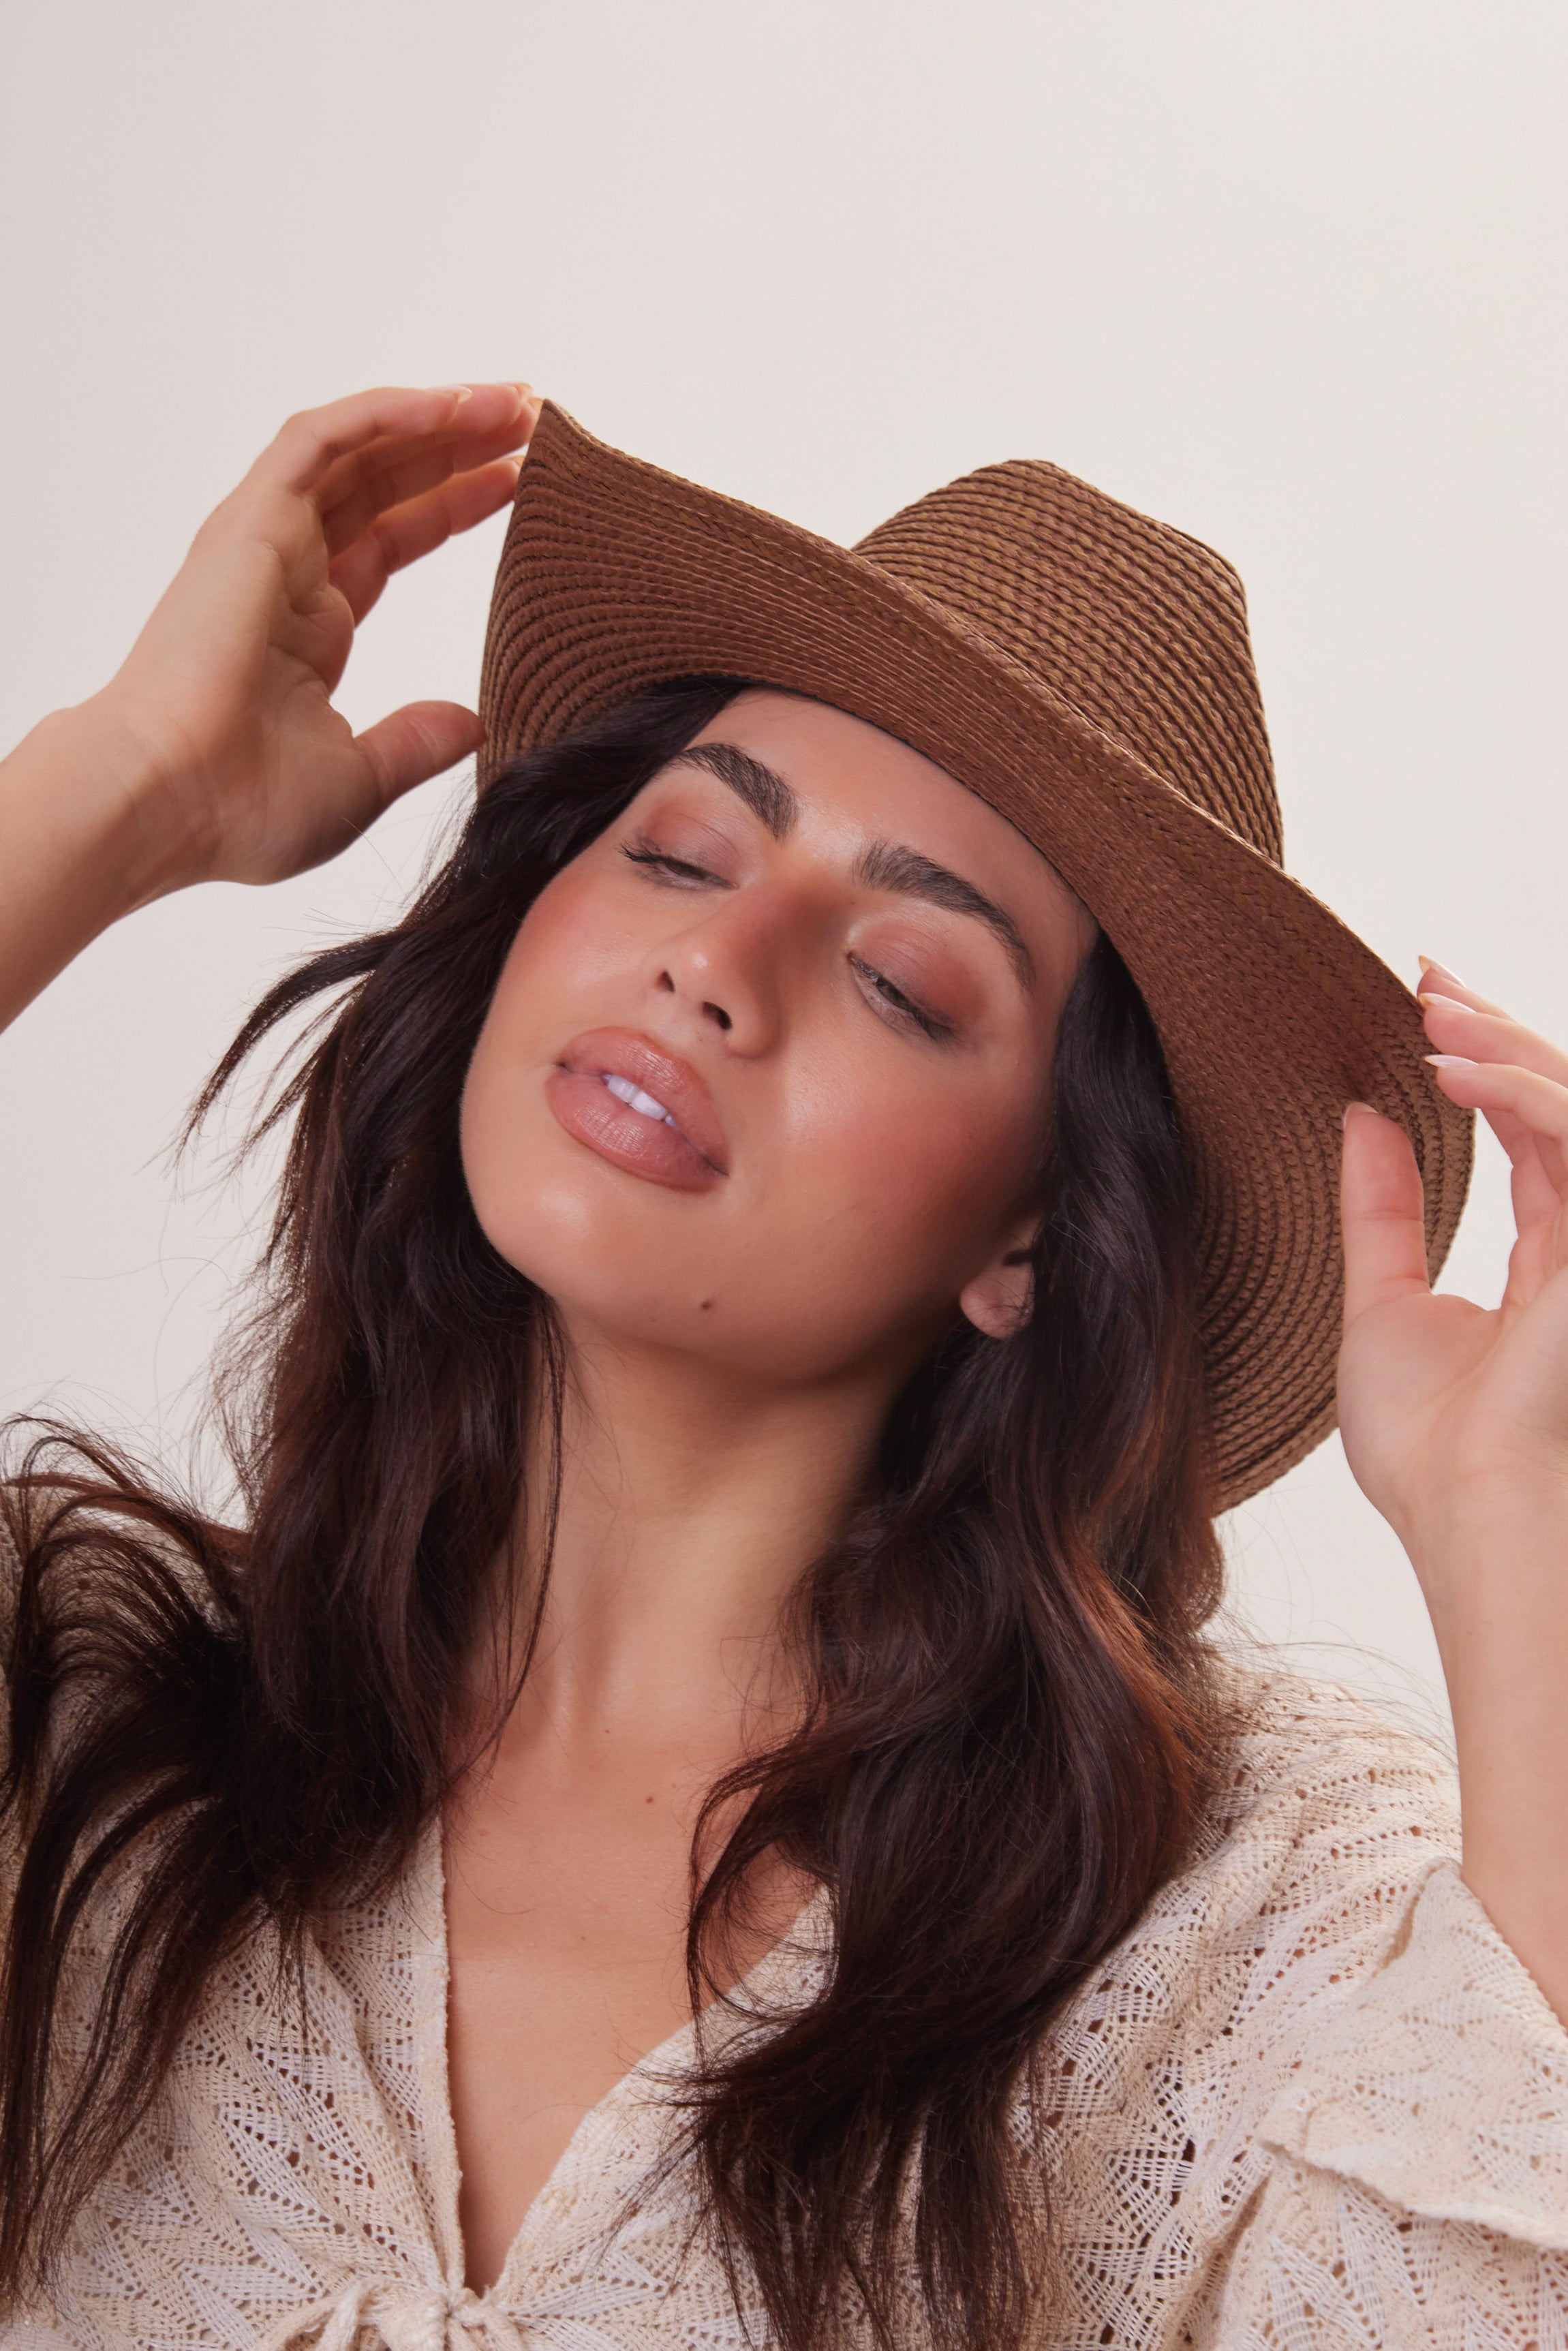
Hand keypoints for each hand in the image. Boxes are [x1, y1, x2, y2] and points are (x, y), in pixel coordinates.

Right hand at [88, 381, 538, 894]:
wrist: (172, 801)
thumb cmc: (244, 808)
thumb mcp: (361, 779)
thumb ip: (417, 743)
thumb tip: (476, 723)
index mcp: (308, 631)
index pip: (390, 541)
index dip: (451, 506)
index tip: (519, 482)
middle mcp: (286, 576)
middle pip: (381, 484)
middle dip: (455, 447)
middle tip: (531, 418)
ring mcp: (265, 543)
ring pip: (358, 450)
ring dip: (436, 419)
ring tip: (513, 400)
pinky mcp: (251, 522)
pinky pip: (322, 440)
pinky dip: (388, 413)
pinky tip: (457, 403)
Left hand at [1338, 961, 1567, 1601]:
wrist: (1463, 1513)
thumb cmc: (1428, 1448)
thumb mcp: (1380, 1306)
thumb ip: (1381, 1213)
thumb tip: (1362, 1119)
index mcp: (1548, 1258)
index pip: (1530, 1127)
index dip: (1484, 1059)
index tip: (1422, 1001)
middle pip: (1559, 1100)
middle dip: (1498, 1027)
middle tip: (1424, 978)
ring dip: (1504, 1045)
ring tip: (1428, 1009)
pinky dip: (1517, 1096)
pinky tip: (1448, 1071)